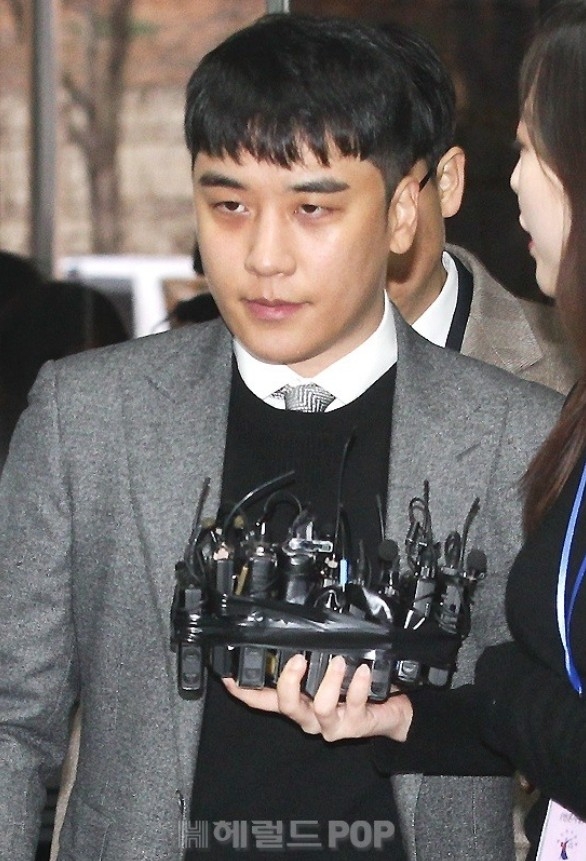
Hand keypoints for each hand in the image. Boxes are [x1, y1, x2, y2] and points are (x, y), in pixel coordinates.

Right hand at [223, 654, 413, 741]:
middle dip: (289, 681)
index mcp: (297, 702)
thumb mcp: (327, 674)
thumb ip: (310, 660)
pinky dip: (357, 686)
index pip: (262, 699)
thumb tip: (294, 631)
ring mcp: (331, 724)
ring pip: (320, 707)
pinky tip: (364, 671)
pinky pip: (353, 705)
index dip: (243, 690)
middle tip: (298, 658)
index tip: (227, 674)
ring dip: (328, 681)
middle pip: (286, 706)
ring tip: (340, 661)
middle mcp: (309, 716)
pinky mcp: (355, 725)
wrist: (391, 713)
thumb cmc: (355, 689)